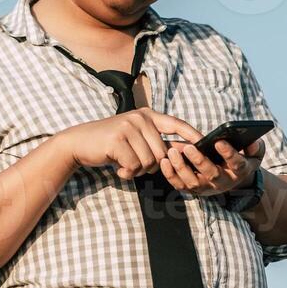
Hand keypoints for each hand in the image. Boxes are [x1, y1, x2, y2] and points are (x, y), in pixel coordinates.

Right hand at [61, 109, 204, 180]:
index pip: (177, 124)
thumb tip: (185, 151)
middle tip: (134, 163)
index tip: (206, 144)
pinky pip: (134, 166)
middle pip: (163, 153)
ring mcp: (129, 127)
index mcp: (148, 115)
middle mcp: (141, 118)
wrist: (80, 143)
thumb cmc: (112, 144)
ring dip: (137, 170)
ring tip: (124, 162)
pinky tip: (117, 166)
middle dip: (151, 166)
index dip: (193, 135)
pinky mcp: (118, 140)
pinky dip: (127, 172)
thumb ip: (157, 142)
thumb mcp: (136, 136)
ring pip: (149, 162)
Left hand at [160, 137, 264, 197]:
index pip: (236, 164)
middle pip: (212, 175)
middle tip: (189, 147)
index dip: (229, 154)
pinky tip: (164, 161)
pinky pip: (180, 185)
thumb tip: (253, 142)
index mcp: (239, 172)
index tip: (219, 142)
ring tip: (172, 152)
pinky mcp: (193, 190)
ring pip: (193, 182)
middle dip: (200, 161)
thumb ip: (255, 147)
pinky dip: (170, 175)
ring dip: (181, 168)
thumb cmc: (241, 161)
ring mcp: (207, 188)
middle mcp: (223, 182)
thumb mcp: (253, 155)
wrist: (231, 179)